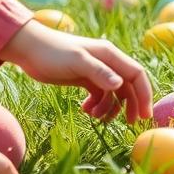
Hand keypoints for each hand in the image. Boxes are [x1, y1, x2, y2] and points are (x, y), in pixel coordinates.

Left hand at [0, 21, 153, 122]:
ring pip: (114, 93)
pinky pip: (99, 95)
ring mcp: (96, 71)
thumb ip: (99, 72)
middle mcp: (107, 62)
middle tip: (129, 124)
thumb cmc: (52, 52)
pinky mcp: (85, 78)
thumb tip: (120, 85)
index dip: (144, 94)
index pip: (136, 74)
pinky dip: (96, 105)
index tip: (144, 114)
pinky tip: (85, 110)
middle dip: (131, 104)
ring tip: (95, 117)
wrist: (29, 49)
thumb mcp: (77, 62)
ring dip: (109, 108)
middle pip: (128, 85)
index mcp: (110, 55)